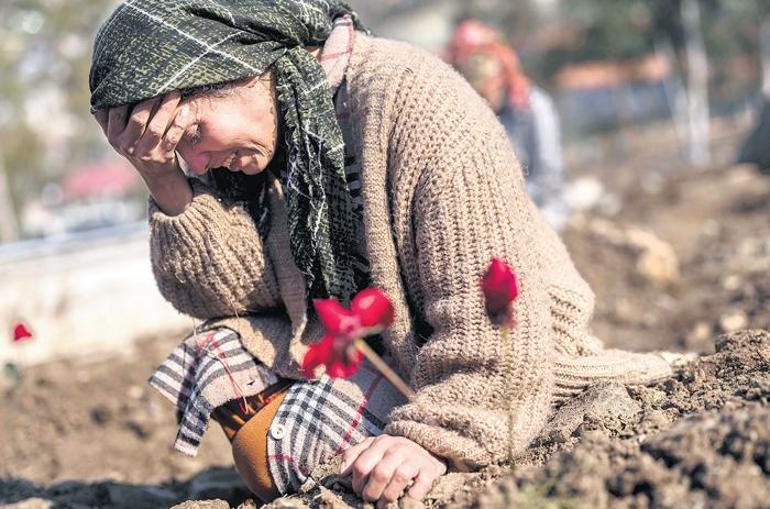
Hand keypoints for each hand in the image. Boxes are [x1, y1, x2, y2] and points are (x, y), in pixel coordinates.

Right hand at [93, 91, 192, 215]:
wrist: (158, 175)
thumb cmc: (138, 146)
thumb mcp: (119, 136)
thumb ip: (108, 117)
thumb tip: (99, 91)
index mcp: (113, 137)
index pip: (115, 111)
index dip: (126, 94)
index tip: (137, 79)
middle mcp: (126, 146)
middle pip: (137, 118)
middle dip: (150, 99)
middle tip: (161, 83)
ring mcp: (145, 153)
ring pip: (156, 127)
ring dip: (166, 108)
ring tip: (174, 92)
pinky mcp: (162, 157)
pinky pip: (172, 138)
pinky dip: (179, 124)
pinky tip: (185, 111)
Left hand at [339, 435, 446, 507]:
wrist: (426, 447)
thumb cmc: (392, 453)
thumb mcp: (372, 448)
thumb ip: (354, 456)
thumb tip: (342, 473)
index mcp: (380, 443)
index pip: (362, 465)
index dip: (357, 483)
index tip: (359, 492)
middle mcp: (397, 448)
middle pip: (380, 473)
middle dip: (371, 493)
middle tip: (369, 500)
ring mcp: (414, 458)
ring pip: (399, 478)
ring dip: (388, 497)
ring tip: (383, 505)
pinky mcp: (429, 469)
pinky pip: (421, 485)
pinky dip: (412, 496)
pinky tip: (405, 501)